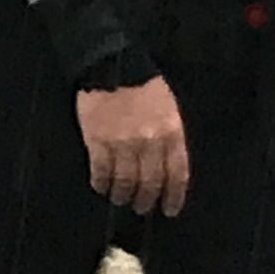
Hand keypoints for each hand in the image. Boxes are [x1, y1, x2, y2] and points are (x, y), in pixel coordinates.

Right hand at [77, 76, 187, 217]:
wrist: (112, 64)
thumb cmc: (143, 84)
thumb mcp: (169, 109)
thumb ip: (170, 137)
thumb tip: (167, 165)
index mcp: (171, 133)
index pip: (176, 174)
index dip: (173, 196)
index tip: (169, 209)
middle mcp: (149, 143)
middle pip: (150, 183)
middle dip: (146, 200)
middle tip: (142, 208)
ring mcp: (123, 144)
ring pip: (125, 181)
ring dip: (123, 195)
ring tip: (120, 199)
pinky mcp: (98, 141)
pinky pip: (101, 171)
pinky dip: (101, 183)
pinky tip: (101, 186)